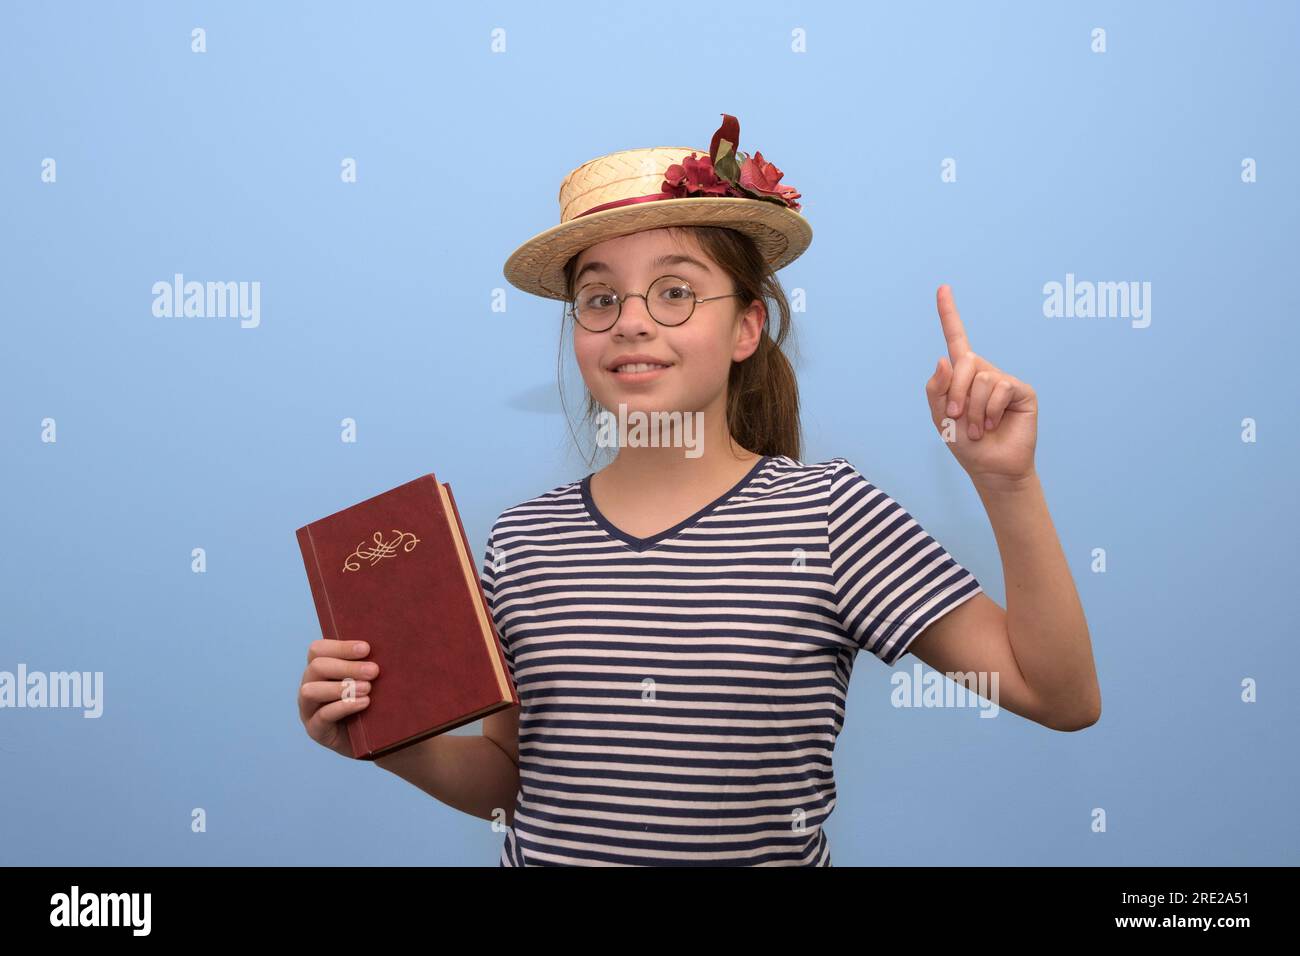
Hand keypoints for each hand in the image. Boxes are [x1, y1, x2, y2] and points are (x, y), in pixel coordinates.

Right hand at [298, 638, 378, 758]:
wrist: (375, 738)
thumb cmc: (373, 701)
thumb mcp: (371, 679)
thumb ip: (369, 664)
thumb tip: (388, 645)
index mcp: (320, 669)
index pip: (318, 650)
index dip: (340, 647)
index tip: (366, 648)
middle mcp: (309, 685)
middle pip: (316, 667)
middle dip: (346, 667)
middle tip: (374, 671)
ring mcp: (308, 709)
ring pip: (310, 690)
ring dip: (341, 687)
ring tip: (368, 688)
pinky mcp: (315, 730)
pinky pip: (322, 716)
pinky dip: (344, 706)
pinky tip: (364, 703)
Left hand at [924, 284, 1037, 489]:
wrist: (991, 468)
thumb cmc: (965, 444)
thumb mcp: (940, 418)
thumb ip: (936, 389)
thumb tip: (944, 358)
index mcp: (962, 375)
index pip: (956, 339)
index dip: (948, 313)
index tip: (942, 287)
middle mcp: (984, 372)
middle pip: (964, 361)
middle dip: (954, 391)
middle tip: (955, 417)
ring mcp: (1003, 380)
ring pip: (981, 378)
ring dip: (972, 409)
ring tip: (975, 428)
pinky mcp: (1021, 391)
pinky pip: (1000, 388)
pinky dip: (989, 409)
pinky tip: (991, 424)